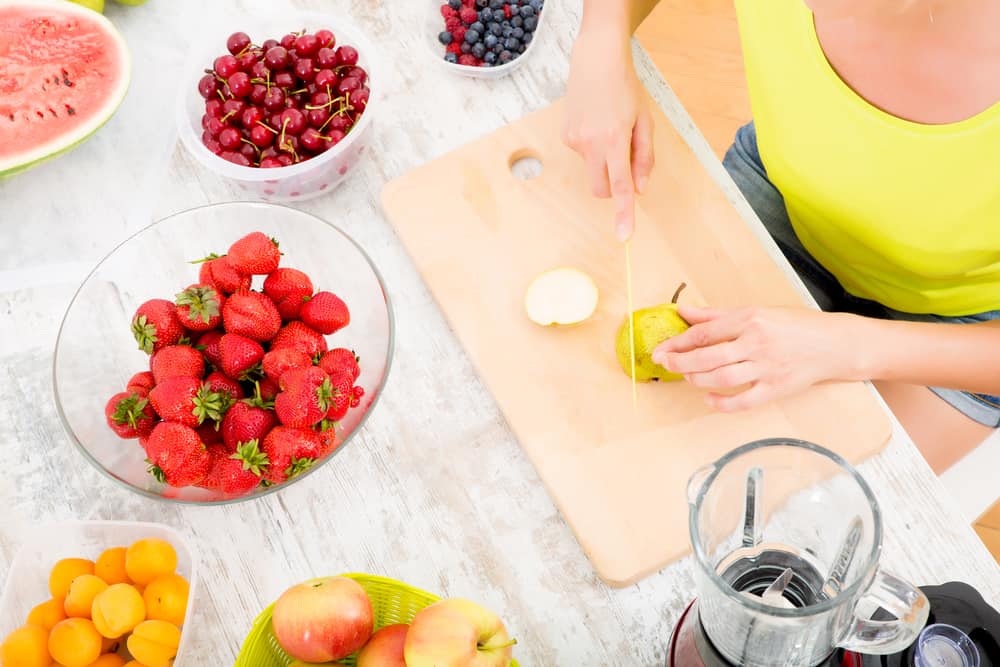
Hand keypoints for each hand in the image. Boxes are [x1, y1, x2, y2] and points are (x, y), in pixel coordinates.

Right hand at [563, 23, 653, 241]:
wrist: (596, 60)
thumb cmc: (625, 89)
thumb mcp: (644, 122)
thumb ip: (644, 158)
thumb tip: (640, 189)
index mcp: (615, 140)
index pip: (620, 186)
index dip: (623, 213)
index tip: (624, 236)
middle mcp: (591, 144)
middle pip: (600, 189)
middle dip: (612, 188)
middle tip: (624, 163)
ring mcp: (574, 141)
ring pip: (592, 170)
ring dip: (603, 161)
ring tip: (609, 128)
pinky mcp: (565, 137)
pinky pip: (583, 155)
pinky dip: (592, 148)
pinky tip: (596, 123)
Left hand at [651, 305, 863, 410]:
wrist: (834, 344)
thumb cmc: (794, 326)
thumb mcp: (756, 311)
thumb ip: (716, 315)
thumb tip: (683, 311)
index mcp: (750, 319)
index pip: (704, 333)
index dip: (677, 343)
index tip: (660, 350)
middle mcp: (757, 342)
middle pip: (708, 356)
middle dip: (680, 362)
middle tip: (665, 365)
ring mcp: (767, 368)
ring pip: (722, 378)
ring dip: (697, 380)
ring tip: (688, 377)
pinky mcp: (776, 389)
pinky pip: (743, 401)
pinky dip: (721, 403)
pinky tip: (708, 398)